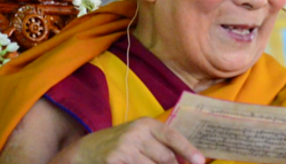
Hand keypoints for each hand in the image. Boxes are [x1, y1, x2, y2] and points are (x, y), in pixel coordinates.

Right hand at [67, 117, 204, 163]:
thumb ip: (159, 144)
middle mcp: (137, 132)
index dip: (188, 150)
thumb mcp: (139, 137)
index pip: (172, 136)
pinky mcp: (115, 160)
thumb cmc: (119, 145)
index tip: (200, 161)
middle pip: (166, 157)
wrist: (85, 151)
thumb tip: (184, 159)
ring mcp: (125, 147)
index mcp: (146, 124)